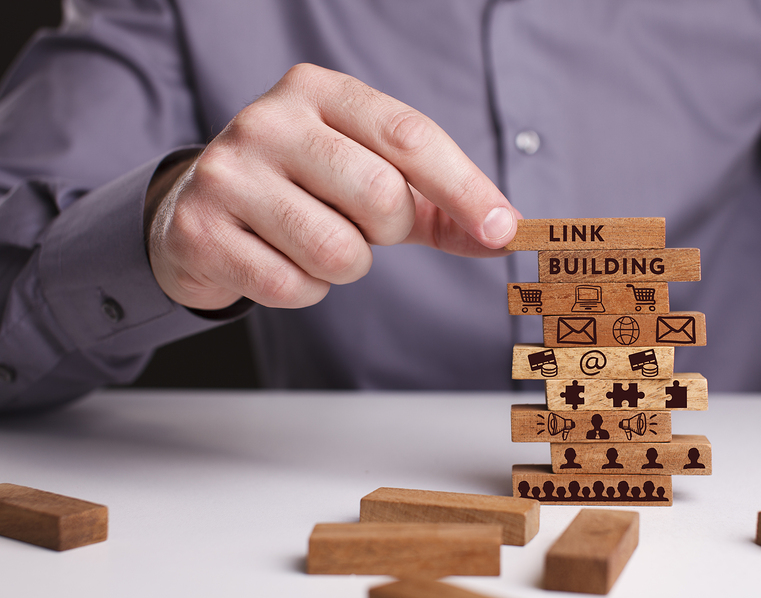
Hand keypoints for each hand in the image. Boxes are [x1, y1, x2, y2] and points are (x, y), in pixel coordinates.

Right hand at [145, 64, 518, 310]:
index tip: (502, 229)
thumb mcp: (374, 180)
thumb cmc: (307, 192)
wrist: (200, 210)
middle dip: (388, 230)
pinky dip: (304, 290)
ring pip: (337, 250)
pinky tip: (279, 261)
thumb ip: (441, 204)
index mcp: (319, 92)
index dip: (465, 187)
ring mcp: (228, 173)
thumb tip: (506, 231)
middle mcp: (269, 120)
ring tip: (315, 242)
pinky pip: (292, 286)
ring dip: (345, 266)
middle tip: (361, 226)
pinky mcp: (201, 229)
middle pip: (380, 194)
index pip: (410, 135)